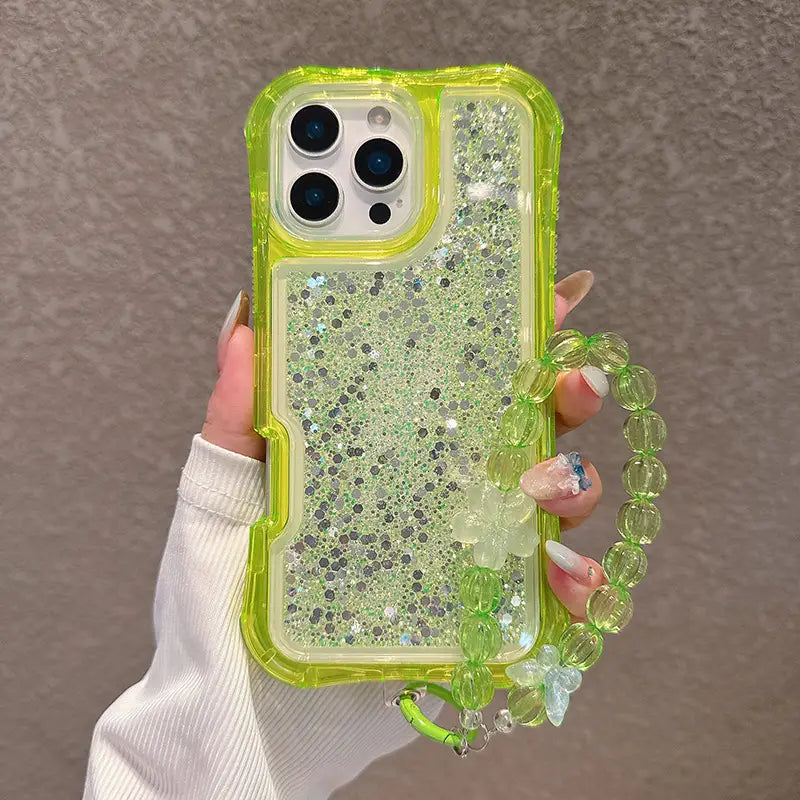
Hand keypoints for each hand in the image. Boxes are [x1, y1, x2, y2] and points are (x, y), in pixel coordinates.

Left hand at [202, 271, 605, 623]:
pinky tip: (562, 576)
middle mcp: (444, 489)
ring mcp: (468, 549)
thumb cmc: (228, 586)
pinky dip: (576, 585)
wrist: (238, 699)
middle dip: (571, 396)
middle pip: (532, 429)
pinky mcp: (481, 615)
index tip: (558, 295)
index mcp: (398, 444)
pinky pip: (550, 599)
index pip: (469, 376)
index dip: (520, 333)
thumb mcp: (227, 487)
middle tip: (575, 382)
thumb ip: (236, 410)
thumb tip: (244, 322)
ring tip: (543, 486)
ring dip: (575, 484)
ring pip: (554, 503)